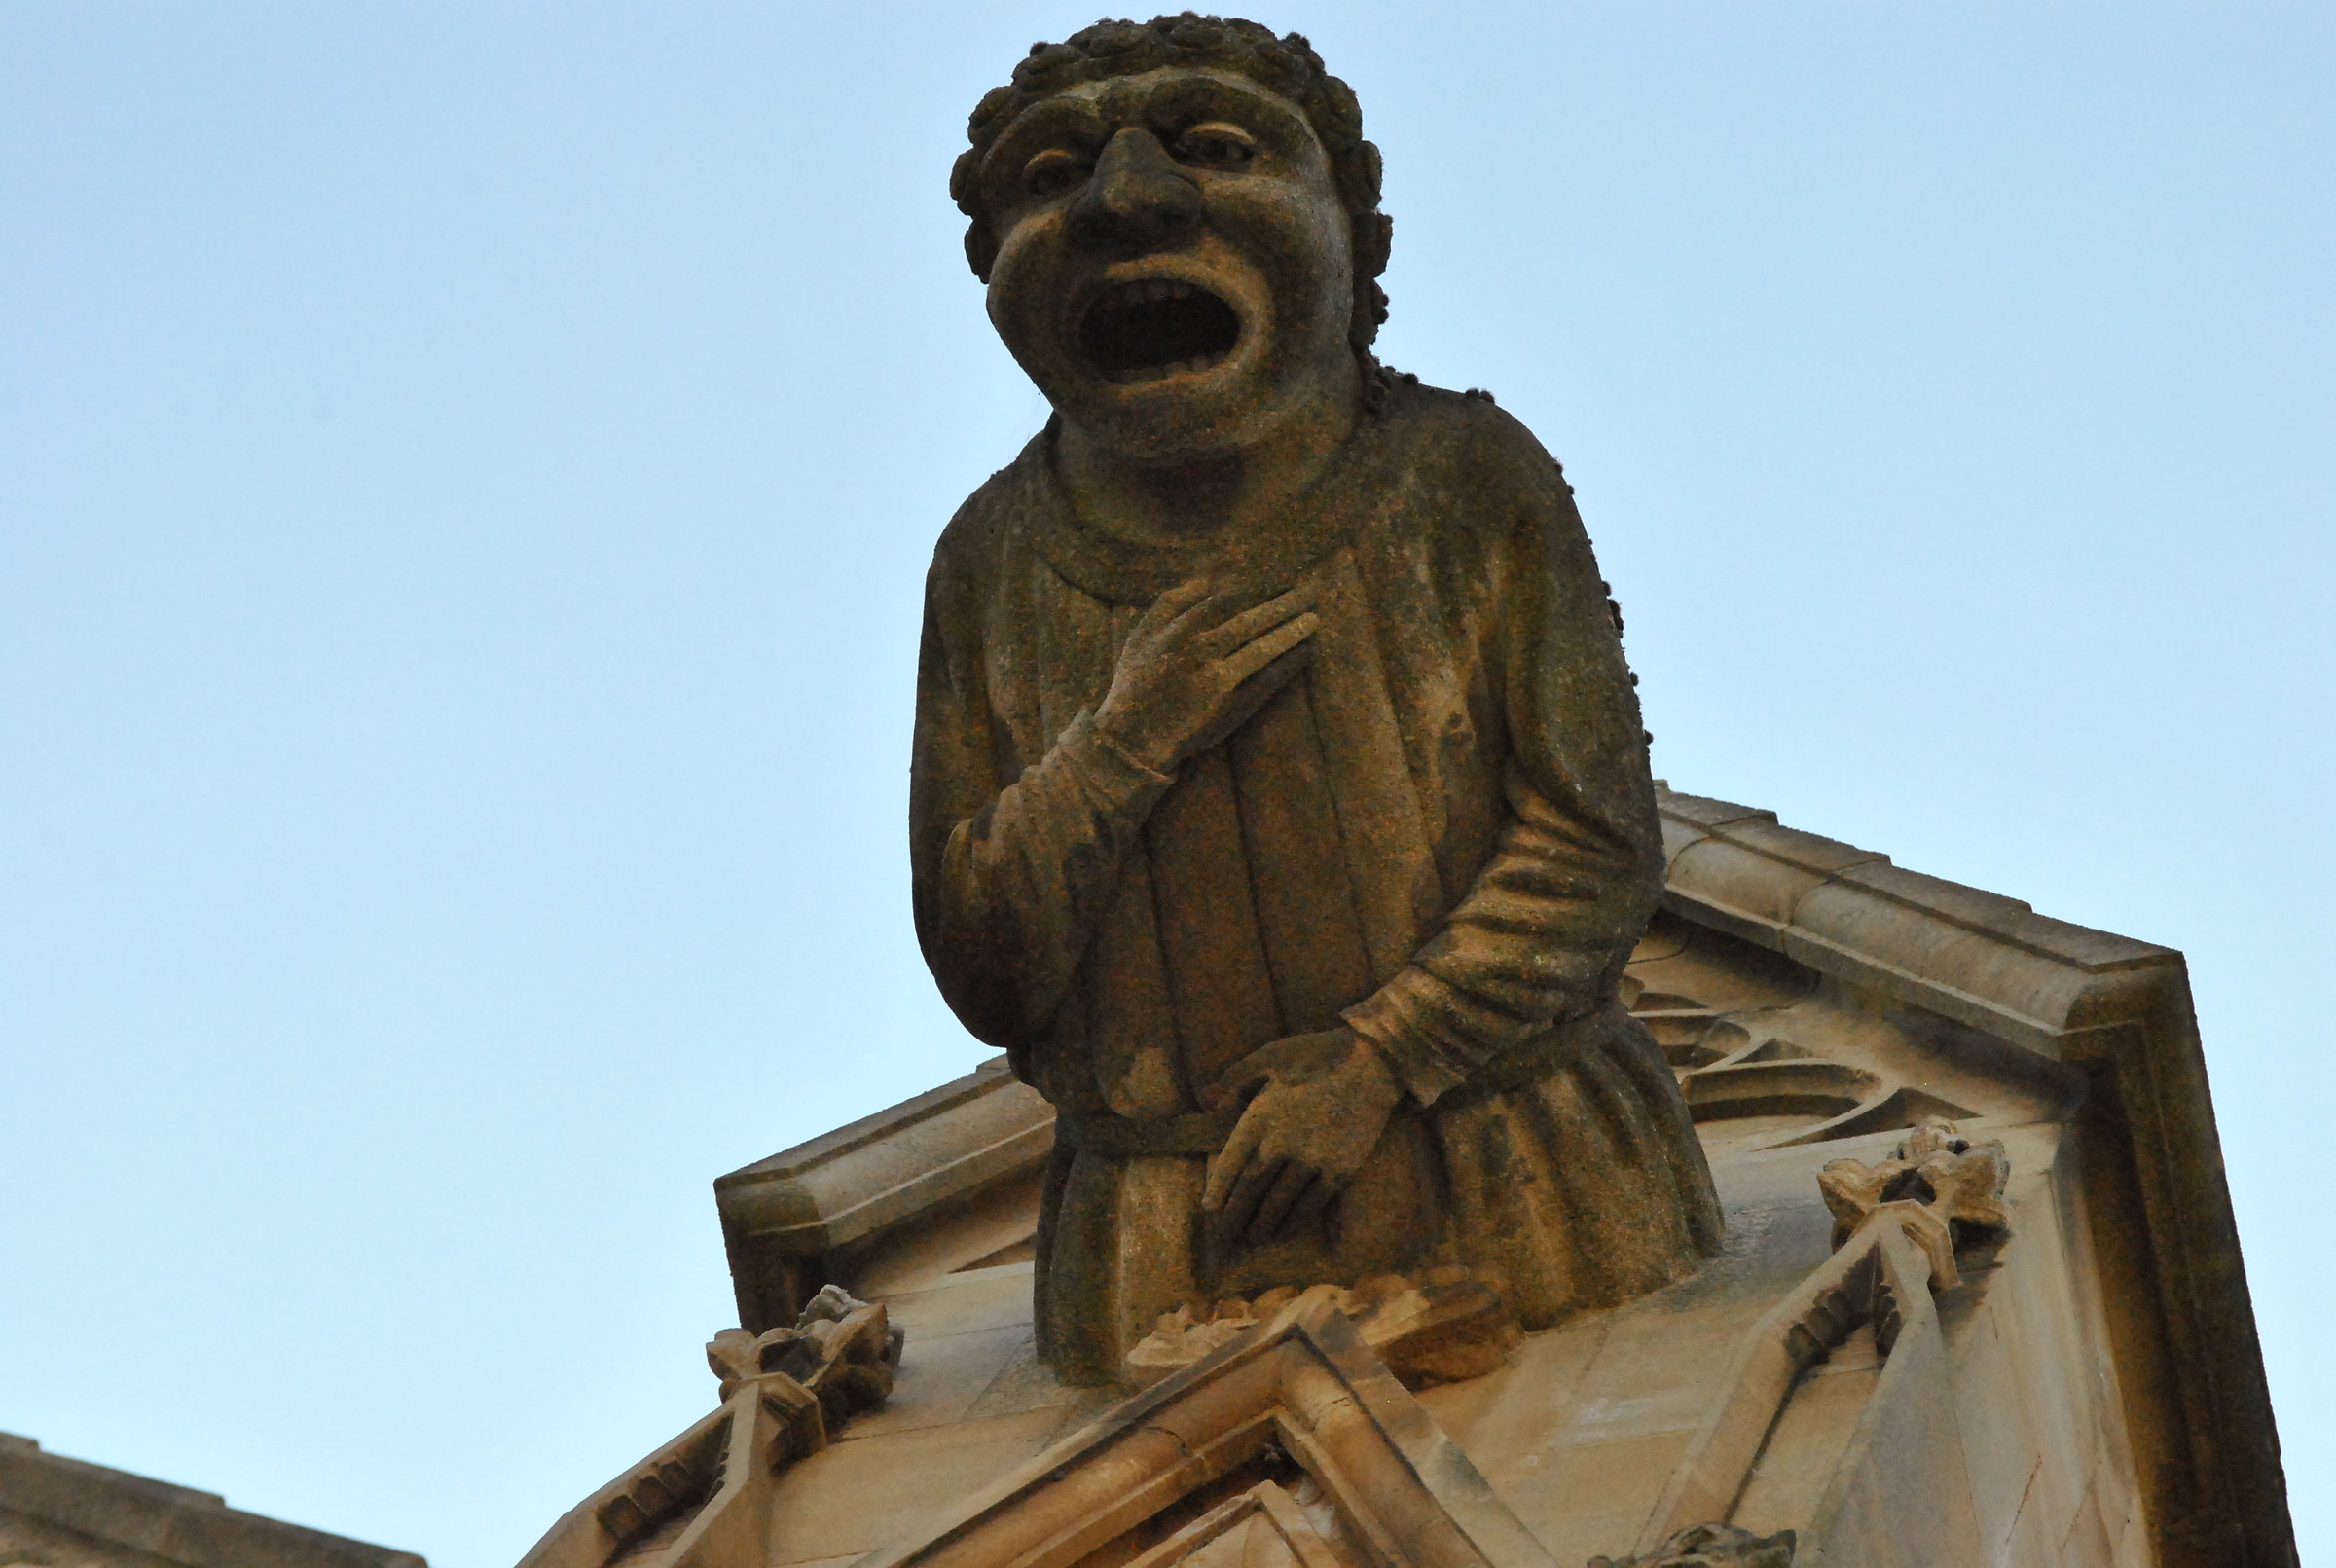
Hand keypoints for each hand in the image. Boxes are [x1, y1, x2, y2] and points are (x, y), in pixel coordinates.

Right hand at [1093, 574, 1321, 773]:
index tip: (1282, 575)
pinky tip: (1306, 651)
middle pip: (1251, 617)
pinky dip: (1288, 663)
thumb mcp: (1141, 635)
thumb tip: (1206, 577)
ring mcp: (1216, 677)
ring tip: (1316, 617)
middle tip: (1312, 588)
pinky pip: (1266, 678)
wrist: (1133, 737)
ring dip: (1292, 630)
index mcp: (1178, 628)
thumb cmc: (1136, 683)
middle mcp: (1199, 648)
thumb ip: (1169, 603)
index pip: (1228, 597)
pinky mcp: (1229, 703)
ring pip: (1262, 646)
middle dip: (1285, 601)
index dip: (1259, 585)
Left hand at [1201, 1028, 1404, 1256]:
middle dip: (1235, 1218)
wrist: (1373, 1065)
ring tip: (1252, 1240)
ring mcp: (1312, 1159)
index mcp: (1262, 1115)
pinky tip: (1284, 1232)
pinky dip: (1294, 1221)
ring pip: (1279, 1202)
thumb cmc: (1317, 1056)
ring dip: (1262, 1225)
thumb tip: (1204, 1098)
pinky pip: (1311, 1203)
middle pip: (1251, 1189)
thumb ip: (1234, 1078)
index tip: (1209, 1209)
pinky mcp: (1339, 1170)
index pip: (1232, 1161)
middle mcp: (1283, 1142)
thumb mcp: (1269, 1056)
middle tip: (1223, 1239)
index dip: (1219, 1188)